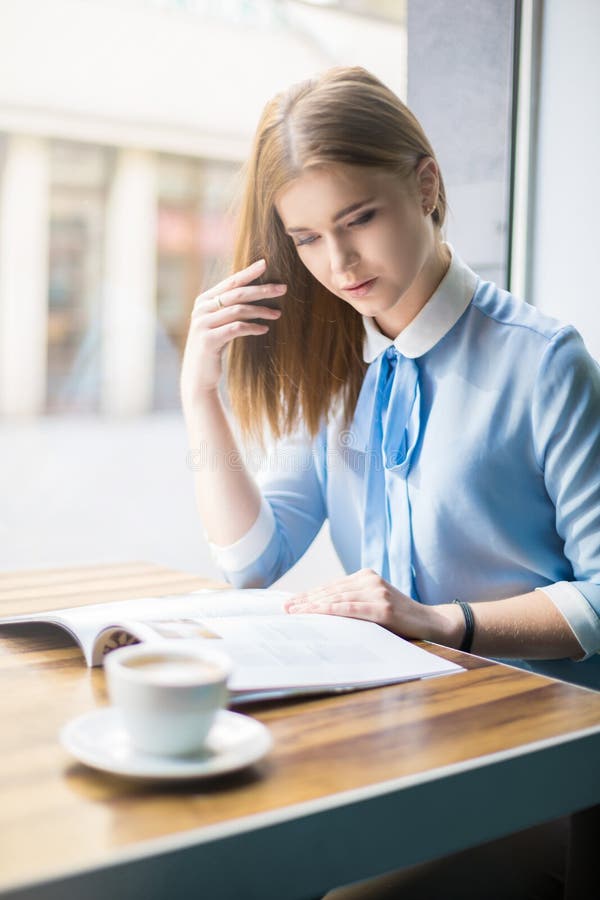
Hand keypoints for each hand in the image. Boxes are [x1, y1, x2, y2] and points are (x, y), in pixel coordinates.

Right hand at [180, 257, 286, 406]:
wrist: (199, 375)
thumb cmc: (214, 347)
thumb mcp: (220, 323)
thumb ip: (230, 307)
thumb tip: (255, 291)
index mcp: (204, 301)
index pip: (230, 282)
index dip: (248, 272)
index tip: (266, 263)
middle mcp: (201, 309)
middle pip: (237, 293)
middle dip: (262, 290)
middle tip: (282, 288)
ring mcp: (203, 324)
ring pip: (238, 310)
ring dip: (261, 311)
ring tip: (277, 313)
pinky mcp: (208, 340)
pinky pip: (236, 328)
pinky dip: (253, 327)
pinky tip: (264, 329)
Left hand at [284, 568, 461, 643]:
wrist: (431, 623)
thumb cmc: (399, 619)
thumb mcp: (373, 606)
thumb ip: (352, 604)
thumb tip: (320, 613)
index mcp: (366, 577)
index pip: (331, 586)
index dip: (309, 594)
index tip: (290, 602)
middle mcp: (369, 580)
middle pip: (330, 590)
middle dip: (306, 600)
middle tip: (286, 608)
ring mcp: (376, 591)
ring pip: (337, 598)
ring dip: (313, 605)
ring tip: (295, 612)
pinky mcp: (383, 607)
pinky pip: (350, 608)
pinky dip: (331, 610)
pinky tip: (316, 613)